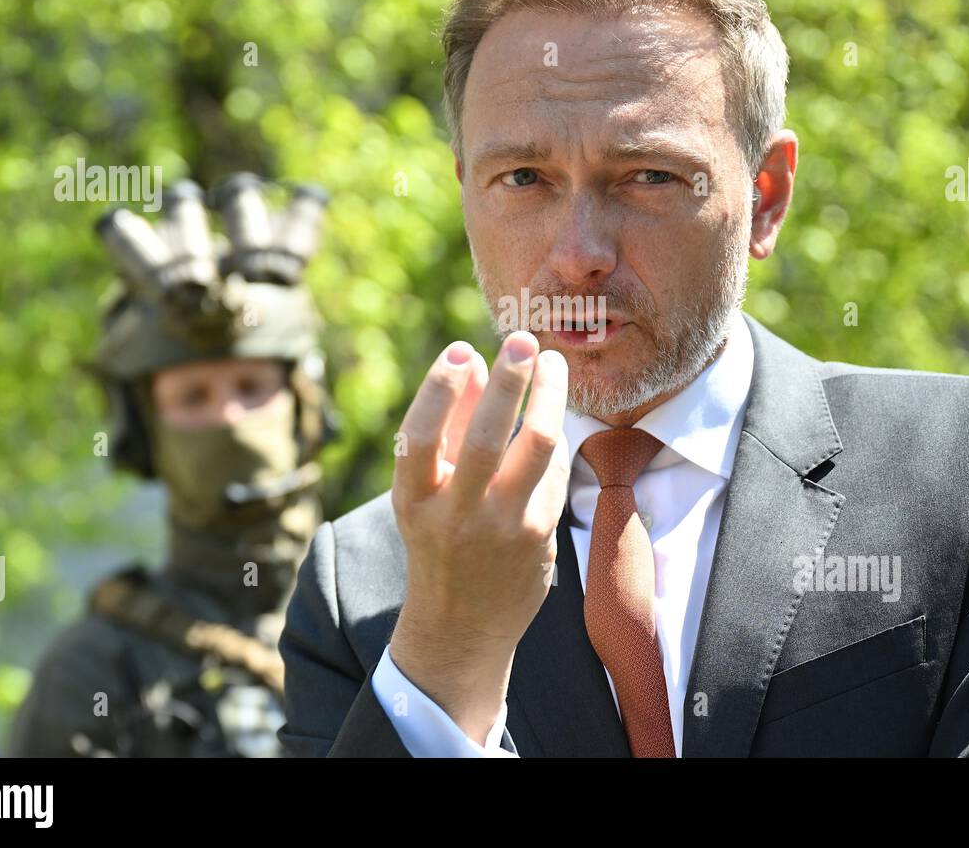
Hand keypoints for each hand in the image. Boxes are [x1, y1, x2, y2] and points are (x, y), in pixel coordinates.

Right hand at [388, 331, 569, 742]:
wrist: (461, 628)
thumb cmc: (439, 541)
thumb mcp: (425, 491)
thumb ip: (446, 426)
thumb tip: (472, 360)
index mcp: (414, 501)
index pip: (420, 436)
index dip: (440, 389)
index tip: (461, 350)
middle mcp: (456, 515)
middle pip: (485, 436)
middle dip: (509, 381)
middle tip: (523, 340)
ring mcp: (503, 528)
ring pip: (536, 447)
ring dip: (550, 396)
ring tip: (553, 364)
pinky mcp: (540, 536)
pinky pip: (553, 470)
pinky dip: (552, 438)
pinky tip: (552, 420)